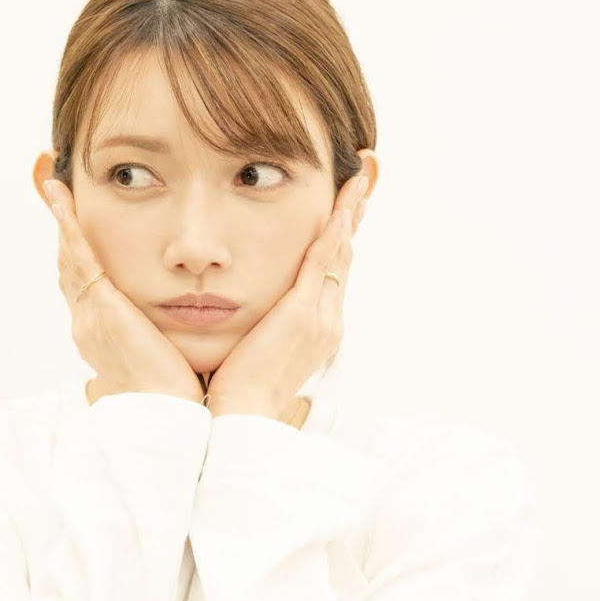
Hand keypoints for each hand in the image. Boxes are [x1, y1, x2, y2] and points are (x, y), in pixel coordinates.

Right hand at [43, 178, 204, 404]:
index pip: (87, 282)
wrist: (167, 416)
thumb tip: (186, 318)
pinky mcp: (99, 307)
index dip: (80, 252)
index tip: (79, 226)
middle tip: (57, 196)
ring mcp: (90, 315)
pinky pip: (79, 257)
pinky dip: (69, 226)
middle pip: (71, 267)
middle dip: (66, 232)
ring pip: (71, 258)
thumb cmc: (176, 392)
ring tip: (55, 189)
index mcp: (105, 332)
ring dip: (64, 222)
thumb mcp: (165, 354)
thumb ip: (165, 332)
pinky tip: (62, 198)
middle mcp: (89, 321)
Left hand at [205, 174, 369, 420]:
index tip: (345, 212)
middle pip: (343, 260)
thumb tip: (252, 307)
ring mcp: (320, 318)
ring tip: (357, 183)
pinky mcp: (303, 315)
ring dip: (349, 217)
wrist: (242, 417)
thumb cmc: (240, 386)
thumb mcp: (258, 348)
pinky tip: (339, 207)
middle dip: (352, 220)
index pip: (332, 274)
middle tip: (360, 185)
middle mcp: (328, 320)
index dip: (340, 240)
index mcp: (318, 328)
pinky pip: (323, 263)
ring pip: (339, 256)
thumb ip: (263, 323)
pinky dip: (333, 232)